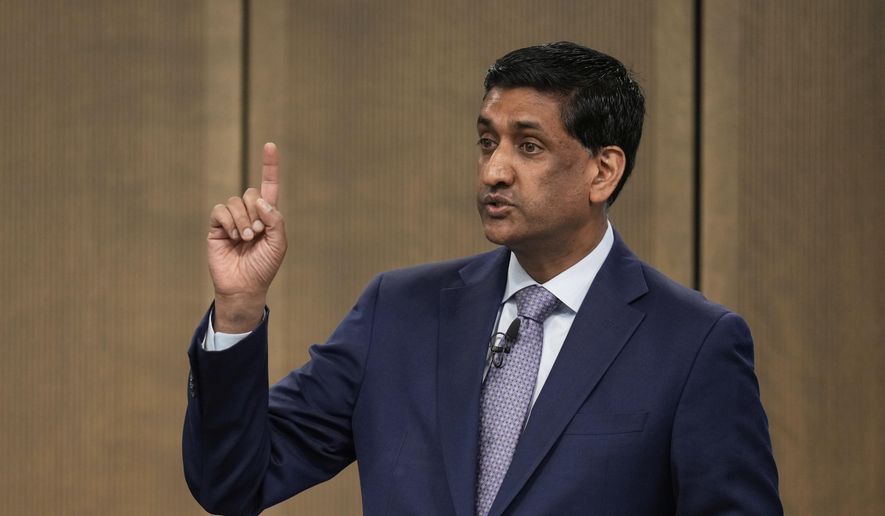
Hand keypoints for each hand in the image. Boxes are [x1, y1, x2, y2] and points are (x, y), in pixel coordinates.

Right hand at [207, 143, 286, 331]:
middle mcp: (250, 214)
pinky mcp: (216, 227)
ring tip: (246, 239)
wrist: (245, 286)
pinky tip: (233, 237)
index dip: (269, 166)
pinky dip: (228, 222)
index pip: (269, 186)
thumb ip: (276, 219)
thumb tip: (261, 202)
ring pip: (235, 202)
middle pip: (251, 193)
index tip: (270, 145)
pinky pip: (220, 211)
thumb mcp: (279, 243)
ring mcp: (232, 220)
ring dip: (243, 221)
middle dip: (256, 212)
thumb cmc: (264, 266)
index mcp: (268, 216)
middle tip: (258, 233)